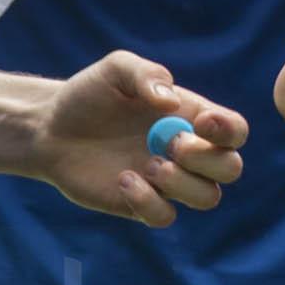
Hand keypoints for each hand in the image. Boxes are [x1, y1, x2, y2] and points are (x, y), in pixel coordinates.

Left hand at [33, 50, 247, 226]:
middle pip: (230, 169)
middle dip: (207, 159)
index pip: (235, 131)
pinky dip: (149, 202)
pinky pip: (165, 216)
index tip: (202, 121)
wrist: (49, 129)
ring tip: (148, 164)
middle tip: (170, 144)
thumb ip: (147, 75)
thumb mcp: (117, 68)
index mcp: (192, 117)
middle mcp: (187, 153)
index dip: (230, 131)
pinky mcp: (141, 205)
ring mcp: (167, 182)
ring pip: (207, 197)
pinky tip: (123, 180)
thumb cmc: (89, 94)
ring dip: (183, 184)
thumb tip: (171, 103)